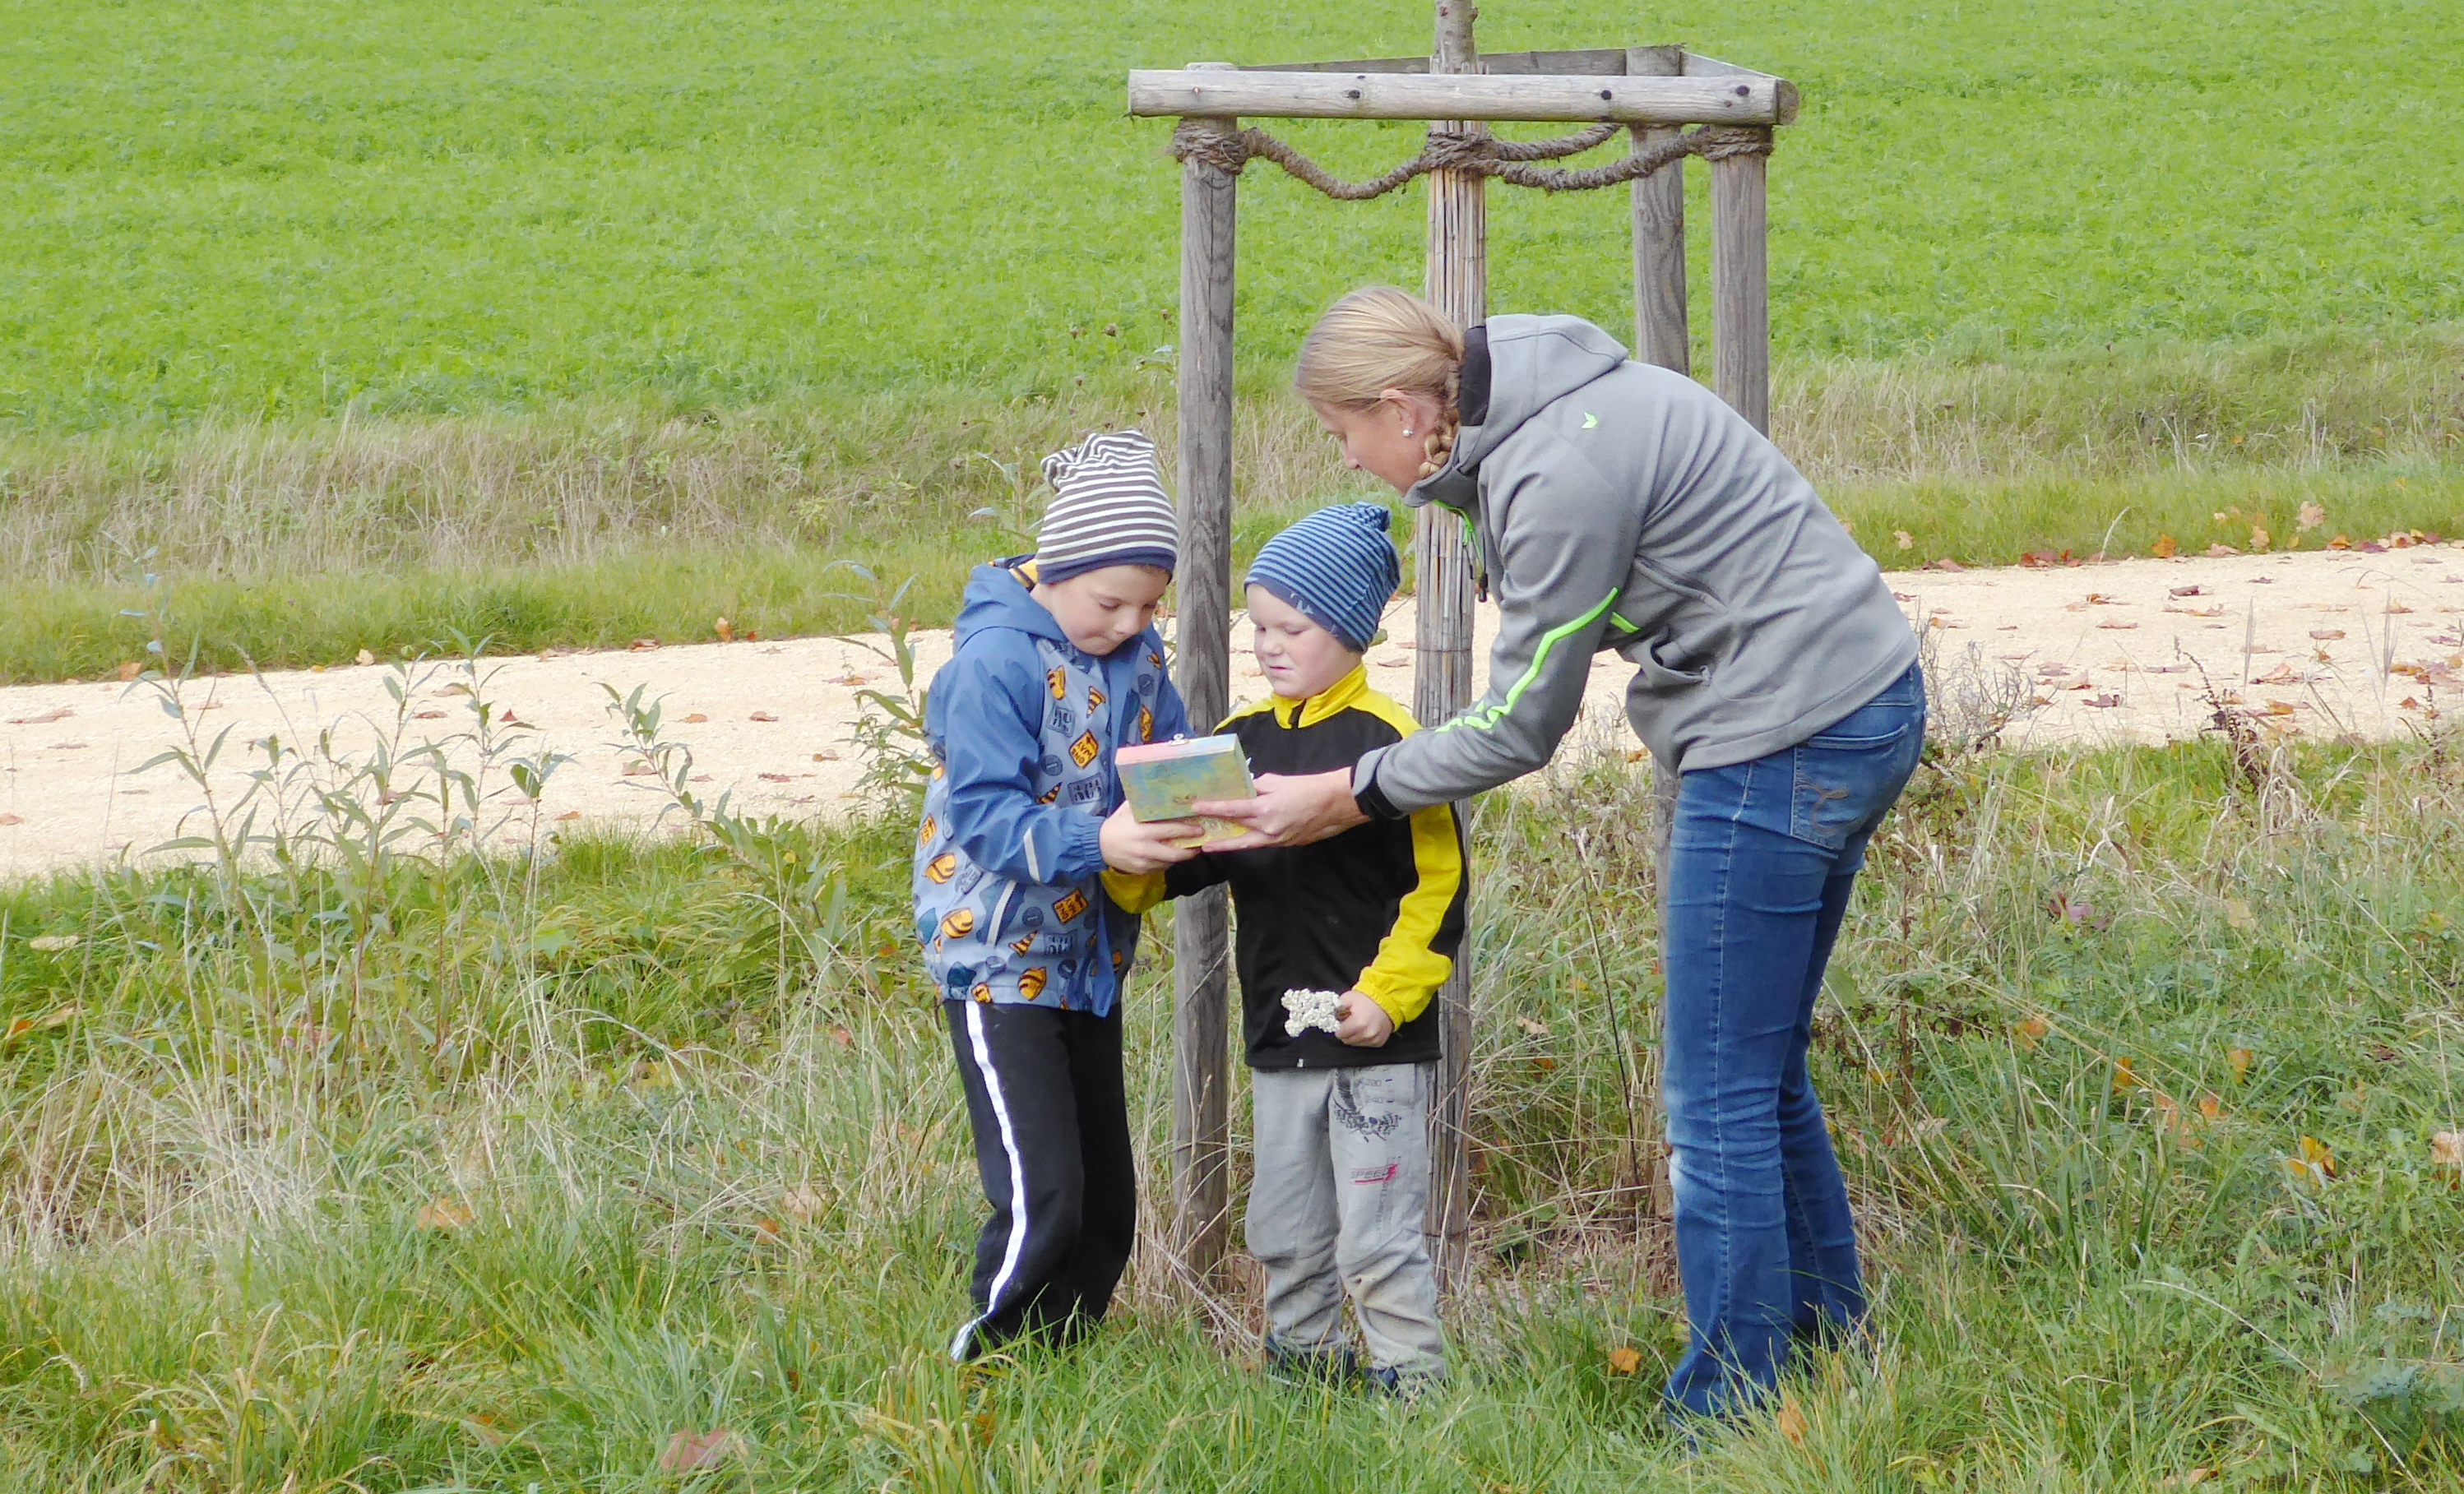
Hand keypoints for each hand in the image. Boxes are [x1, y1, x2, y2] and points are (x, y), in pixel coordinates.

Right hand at [1100, 802, 1200, 872]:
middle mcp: (1145, 849)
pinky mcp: (1142, 871)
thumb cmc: (1116, 824)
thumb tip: (1166, 794)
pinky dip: (1169, 862)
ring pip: (1170, 862)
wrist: (1098, 845)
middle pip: (1176, 853)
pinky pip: (1161, 868)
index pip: (1172, 831)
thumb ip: (1146, 803)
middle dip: (1191, 849)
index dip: (1188, 831)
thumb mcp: (1128, 809)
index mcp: (1143, 831)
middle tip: (1200, 843)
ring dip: (1182, 857)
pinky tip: (1172, 855)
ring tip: (1190, 849)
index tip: (1200, 829)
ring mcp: (1144, 862)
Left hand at [1193, 769, 1365, 849]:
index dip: (1212, 808)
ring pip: (1246, 843)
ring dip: (1228, 844)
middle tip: (1198, 832)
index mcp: (1265, 809)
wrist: (1337, 803)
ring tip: (1211, 845)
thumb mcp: (1279, 781)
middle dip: (1216, 831)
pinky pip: (1262, 843)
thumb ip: (1258, 787)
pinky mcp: (1286, 844)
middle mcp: (1268, 828)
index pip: (1232, 809)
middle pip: (1236, 831)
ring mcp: (1277, 839)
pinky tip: (1240, 839)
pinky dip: (1249, 841)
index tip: (1196, 807)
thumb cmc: (1309, 787)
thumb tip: (1244, 791)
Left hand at [1335, 991, 1394, 1046]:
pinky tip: (1366, 1028)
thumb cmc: (1368, 998)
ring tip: (1359, 1024)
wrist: (1386, 999)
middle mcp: (1367, 1034)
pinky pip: (1366, 1043)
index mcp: (1358, 1024)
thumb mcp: (1348, 998)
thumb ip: (1337, 1008)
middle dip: (1346, 1032)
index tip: (1341, 1022)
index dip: (1339, 1027)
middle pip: (1347, 1040)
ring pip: (1356, 1043)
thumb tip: (1331, 1015)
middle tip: (1350, 1022)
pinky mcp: (1379, 1041)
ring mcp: (1374, 1039)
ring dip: (1355, 1036)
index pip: (1340, 1034)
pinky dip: (1364, 1037)